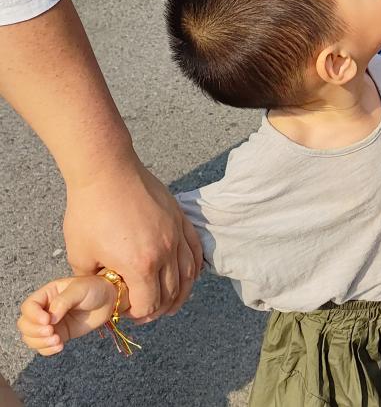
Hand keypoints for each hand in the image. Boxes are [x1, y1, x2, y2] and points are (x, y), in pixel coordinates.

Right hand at [18, 275, 121, 355]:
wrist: (110, 300)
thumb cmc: (94, 288)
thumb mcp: (79, 289)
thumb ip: (63, 301)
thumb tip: (50, 319)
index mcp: (47, 294)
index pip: (28, 306)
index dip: (33, 316)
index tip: (47, 320)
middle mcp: (45, 309)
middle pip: (25, 324)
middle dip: (34, 331)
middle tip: (51, 332)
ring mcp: (51, 324)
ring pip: (31, 338)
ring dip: (40, 343)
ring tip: (57, 341)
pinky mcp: (59, 334)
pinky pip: (44, 346)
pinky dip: (47, 350)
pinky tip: (60, 346)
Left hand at [64, 163, 201, 322]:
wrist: (106, 172)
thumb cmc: (90, 211)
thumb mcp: (80, 254)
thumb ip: (92, 279)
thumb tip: (99, 289)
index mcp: (140, 265)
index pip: (148, 304)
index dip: (137, 314)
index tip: (126, 312)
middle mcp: (165, 252)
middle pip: (171, 292)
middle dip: (158, 308)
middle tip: (146, 312)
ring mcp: (176, 234)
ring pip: (189, 273)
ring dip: (181, 293)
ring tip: (171, 302)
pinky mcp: (180, 219)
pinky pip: (195, 249)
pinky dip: (194, 267)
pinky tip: (188, 275)